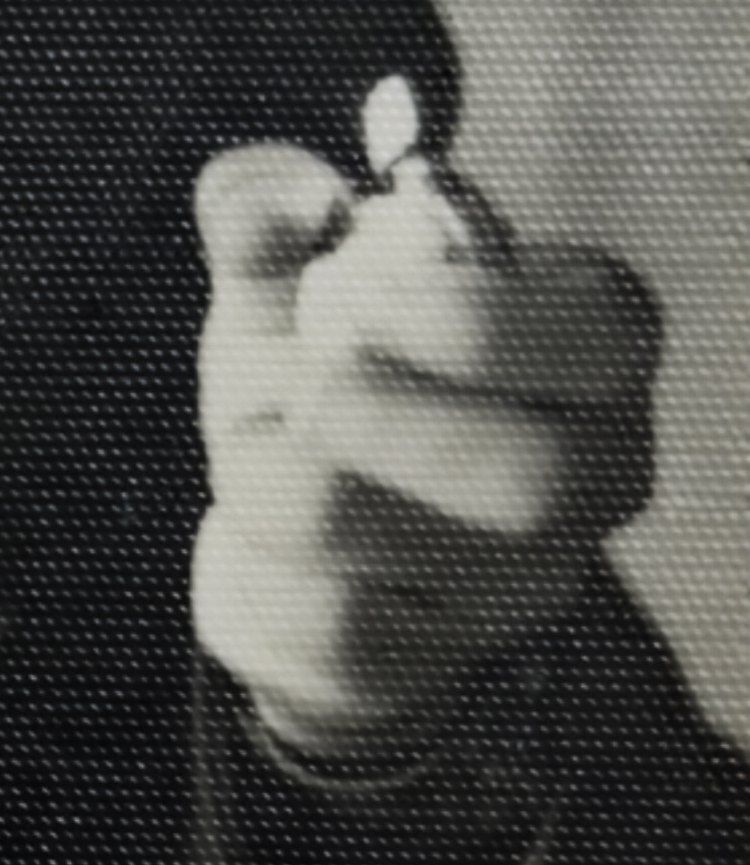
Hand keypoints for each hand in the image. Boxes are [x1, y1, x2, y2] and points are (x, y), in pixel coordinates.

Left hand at [191, 142, 658, 765]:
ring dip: (275, 471)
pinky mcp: (431, 662)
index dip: (477, 319)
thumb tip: (282, 202)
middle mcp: (589, 472)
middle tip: (306, 386)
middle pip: (538, 477)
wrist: (276, 520)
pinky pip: (333, 620)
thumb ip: (268, 207)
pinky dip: (257, 557)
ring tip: (261, 446)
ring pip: (395, 536)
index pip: (607, 335)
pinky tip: (268, 534)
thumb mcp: (288, 273)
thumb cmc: (318, 368)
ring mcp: (521, 583)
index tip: (359, 295)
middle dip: (377, 413)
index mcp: (587, 348)